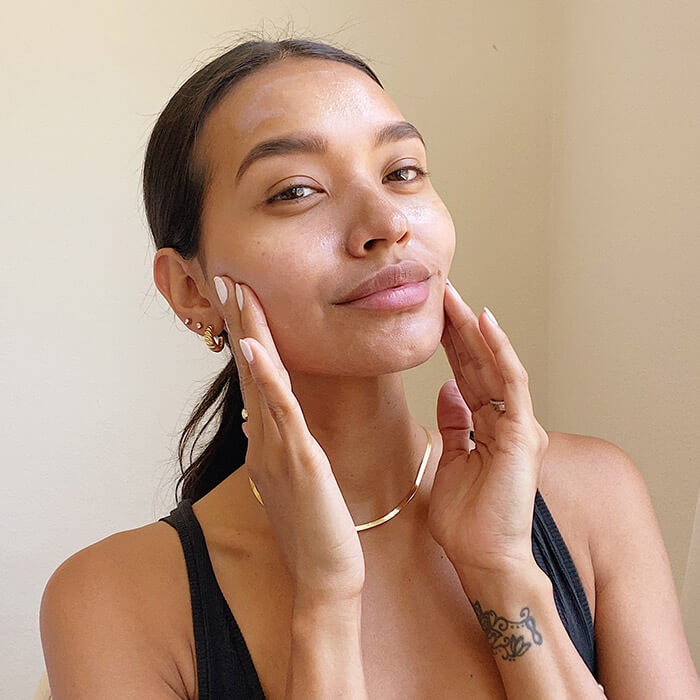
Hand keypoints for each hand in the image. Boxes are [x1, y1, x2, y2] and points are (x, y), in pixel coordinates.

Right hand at [213, 275, 364, 602]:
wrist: (325, 575)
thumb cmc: (315, 528)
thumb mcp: (292, 476)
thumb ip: (276, 443)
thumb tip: (260, 415)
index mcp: (268, 440)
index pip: (256, 376)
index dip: (246, 334)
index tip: (240, 296)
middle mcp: (266, 439)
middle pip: (250, 368)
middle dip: (239, 321)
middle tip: (227, 277)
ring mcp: (279, 449)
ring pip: (262, 380)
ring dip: (249, 334)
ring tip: (237, 293)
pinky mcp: (300, 462)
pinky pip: (281, 414)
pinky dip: (267, 379)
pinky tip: (256, 349)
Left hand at [427, 279, 548, 577]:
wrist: (482, 558)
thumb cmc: (468, 520)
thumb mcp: (452, 459)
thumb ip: (455, 422)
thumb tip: (448, 389)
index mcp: (486, 425)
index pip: (466, 374)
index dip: (449, 343)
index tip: (428, 316)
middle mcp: (504, 419)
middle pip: (479, 363)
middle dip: (458, 327)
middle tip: (439, 292)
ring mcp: (516, 424)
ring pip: (494, 364)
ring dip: (474, 330)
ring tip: (455, 298)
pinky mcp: (521, 433)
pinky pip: (511, 383)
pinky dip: (499, 351)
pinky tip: (484, 324)